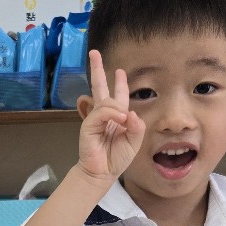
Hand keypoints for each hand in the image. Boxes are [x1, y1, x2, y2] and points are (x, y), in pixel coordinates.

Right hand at [78, 49, 144, 185]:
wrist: (102, 172)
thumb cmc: (117, 158)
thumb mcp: (134, 142)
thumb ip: (137, 127)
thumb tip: (130, 113)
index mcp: (116, 116)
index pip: (117, 95)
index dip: (119, 83)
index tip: (119, 71)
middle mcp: (104, 114)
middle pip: (99, 86)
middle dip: (97, 69)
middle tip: (94, 53)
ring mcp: (95, 118)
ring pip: (105, 100)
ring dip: (117, 107)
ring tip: (123, 120)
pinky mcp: (88, 125)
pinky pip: (101, 112)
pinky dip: (112, 114)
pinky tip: (119, 120)